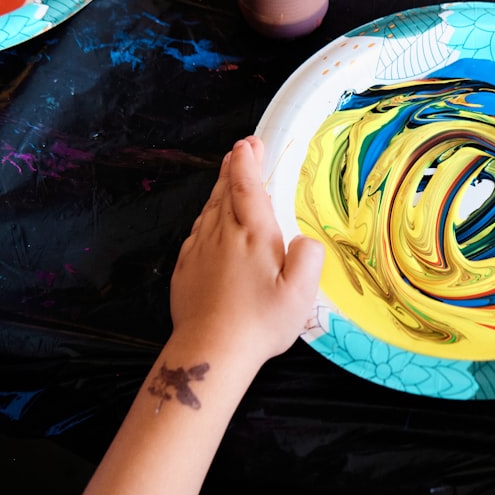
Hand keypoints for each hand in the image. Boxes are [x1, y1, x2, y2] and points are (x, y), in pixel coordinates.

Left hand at [169, 136, 323, 363]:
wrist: (209, 351)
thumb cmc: (260, 323)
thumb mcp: (300, 294)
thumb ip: (308, 258)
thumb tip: (304, 240)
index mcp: (252, 235)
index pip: (246, 187)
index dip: (247, 162)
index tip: (249, 143)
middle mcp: (221, 235)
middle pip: (224, 192)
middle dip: (233, 167)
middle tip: (241, 149)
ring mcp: (198, 250)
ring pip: (209, 209)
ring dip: (219, 189)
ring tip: (228, 177)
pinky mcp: (185, 268)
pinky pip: (197, 231)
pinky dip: (207, 216)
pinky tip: (211, 222)